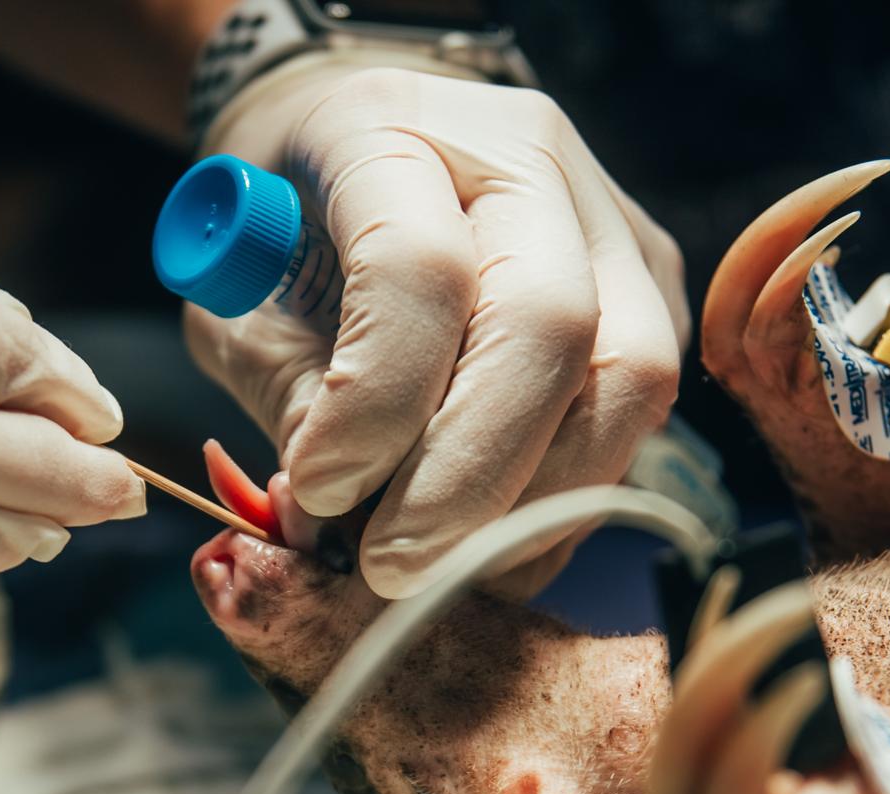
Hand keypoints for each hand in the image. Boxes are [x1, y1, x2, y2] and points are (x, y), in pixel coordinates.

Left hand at [184, 60, 688, 598]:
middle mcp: (526, 158)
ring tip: (443, 567)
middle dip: (471, 479)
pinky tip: (489, 540)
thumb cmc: (285, 232)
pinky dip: (563, 502)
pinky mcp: (650, 287)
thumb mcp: (240, 305)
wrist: (358, 156)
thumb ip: (290, 402)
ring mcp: (609, 221)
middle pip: (550, 326)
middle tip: (392, 569)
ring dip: (534, 506)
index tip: (317, 493)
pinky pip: (637, 414)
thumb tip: (331, 528)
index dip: (375, 404)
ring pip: (627, 381)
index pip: (419, 270)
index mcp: (396, 127)